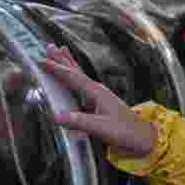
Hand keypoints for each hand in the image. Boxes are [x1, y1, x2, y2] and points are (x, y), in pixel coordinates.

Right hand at [39, 44, 157, 158]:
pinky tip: (71, 79)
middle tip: (49, 46)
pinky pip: (81, 88)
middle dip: (62, 59)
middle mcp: (97, 90)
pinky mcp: (99, 104)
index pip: (72, 77)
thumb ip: (80, 122)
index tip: (41, 60)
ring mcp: (99, 96)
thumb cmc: (125, 132)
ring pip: (79, 77)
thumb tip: (56, 117)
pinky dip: (73, 79)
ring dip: (68, 65)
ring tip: (60, 51)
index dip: (56, 69)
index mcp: (96, 92)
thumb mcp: (102, 128)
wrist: (143, 137)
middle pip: (75, 71)